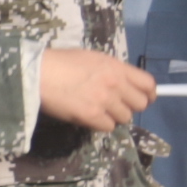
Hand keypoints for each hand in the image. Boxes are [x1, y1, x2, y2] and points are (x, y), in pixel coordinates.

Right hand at [41, 45, 157, 132]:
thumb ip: (111, 71)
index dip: (150, 94)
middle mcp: (115, 84)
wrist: (36, 72)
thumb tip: (121, 84)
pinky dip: (100, 124)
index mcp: (116, 67)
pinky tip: (88, 117)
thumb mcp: (92, 59)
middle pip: (140, 104)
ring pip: (124, 118)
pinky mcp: (91, 115)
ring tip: (98, 111)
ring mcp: (104, 100)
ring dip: (113, 116)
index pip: (148, 84)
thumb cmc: (59, 62)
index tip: (145, 99)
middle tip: (116, 107)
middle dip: (130, 107)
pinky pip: (108, 127)